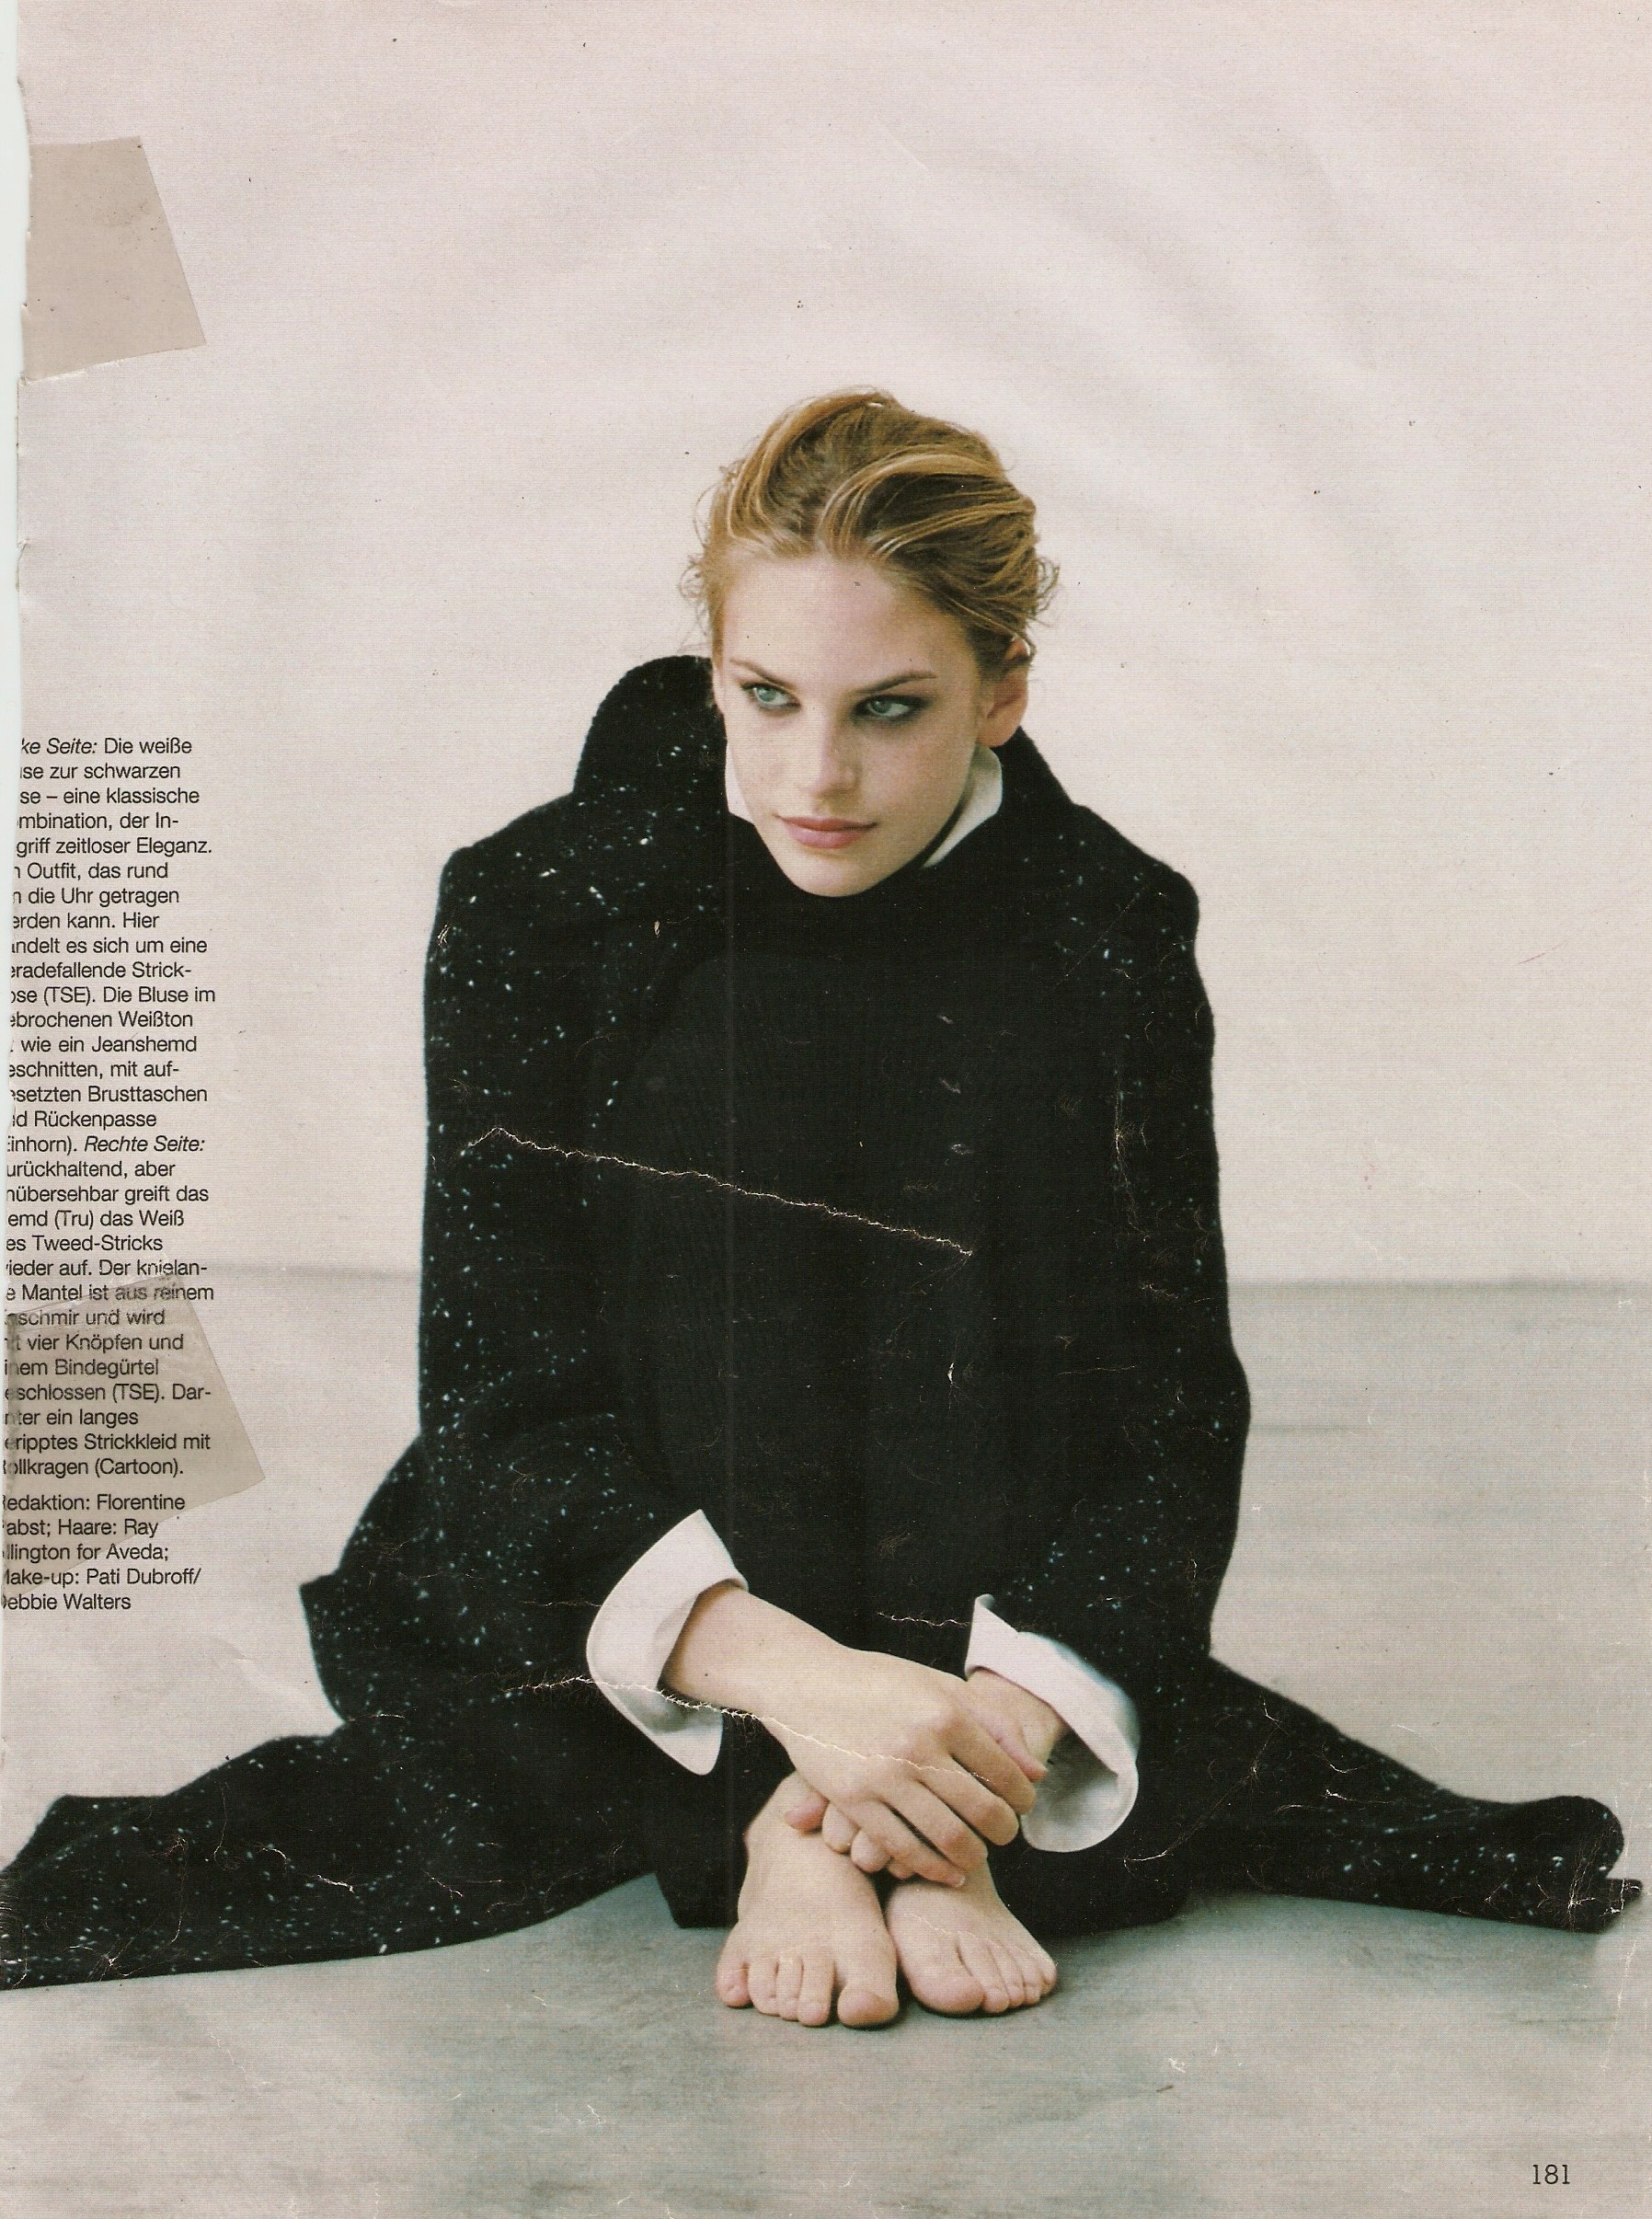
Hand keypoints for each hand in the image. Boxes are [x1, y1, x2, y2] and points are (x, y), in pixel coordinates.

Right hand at [664, 1587, 1043, 1885]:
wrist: (805, 1683)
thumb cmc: (881, 1682)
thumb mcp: (939, 1685)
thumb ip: (993, 1723)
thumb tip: (1037, 1773)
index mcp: (944, 1713)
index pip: (1003, 1773)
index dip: (1021, 1798)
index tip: (1021, 1806)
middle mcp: (917, 1746)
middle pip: (982, 1811)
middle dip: (1004, 1831)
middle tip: (1005, 1835)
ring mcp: (883, 1776)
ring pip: (947, 1837)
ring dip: (973, 1856)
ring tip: (977, 1854)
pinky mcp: (853, 1801)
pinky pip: (903, 1849)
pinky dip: (932, 1868)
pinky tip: (946, 1871)